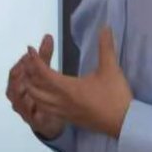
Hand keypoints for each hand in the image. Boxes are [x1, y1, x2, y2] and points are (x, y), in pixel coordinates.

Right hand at [7, 34, 67, 139]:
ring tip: (29, 85)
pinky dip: (30, 109)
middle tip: (29, 69)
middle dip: (20, 78)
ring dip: (22, 93)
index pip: (14, 72)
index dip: (21, 65)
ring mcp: (23, 110)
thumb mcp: (45, 72)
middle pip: (12, 86)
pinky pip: (28, 115)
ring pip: (17, 101)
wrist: (52, 117)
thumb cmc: (44, 91)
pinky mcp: (32, 121)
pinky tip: (35, 103)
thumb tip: (48, 36)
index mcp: (17, 83)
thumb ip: (44, 56)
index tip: (30, 56)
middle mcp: (16, 97)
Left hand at [18, 26, 132, 139]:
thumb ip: (106, 47)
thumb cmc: (115, 96)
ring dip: (31, 88)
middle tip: (27, 61)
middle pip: (34, 88)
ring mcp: (64, 112)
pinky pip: (46, 110)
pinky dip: (39, 101)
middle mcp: (61, 101)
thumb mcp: (111, 69)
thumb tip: (105, 27)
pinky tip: (42, 96)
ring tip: (30, 76)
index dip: (34, 60)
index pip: (43, 73)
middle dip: (28, 74)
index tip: (29, 49)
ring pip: (39, 101)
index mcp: (68, 88)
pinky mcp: (69, 119)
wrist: (124, 123)